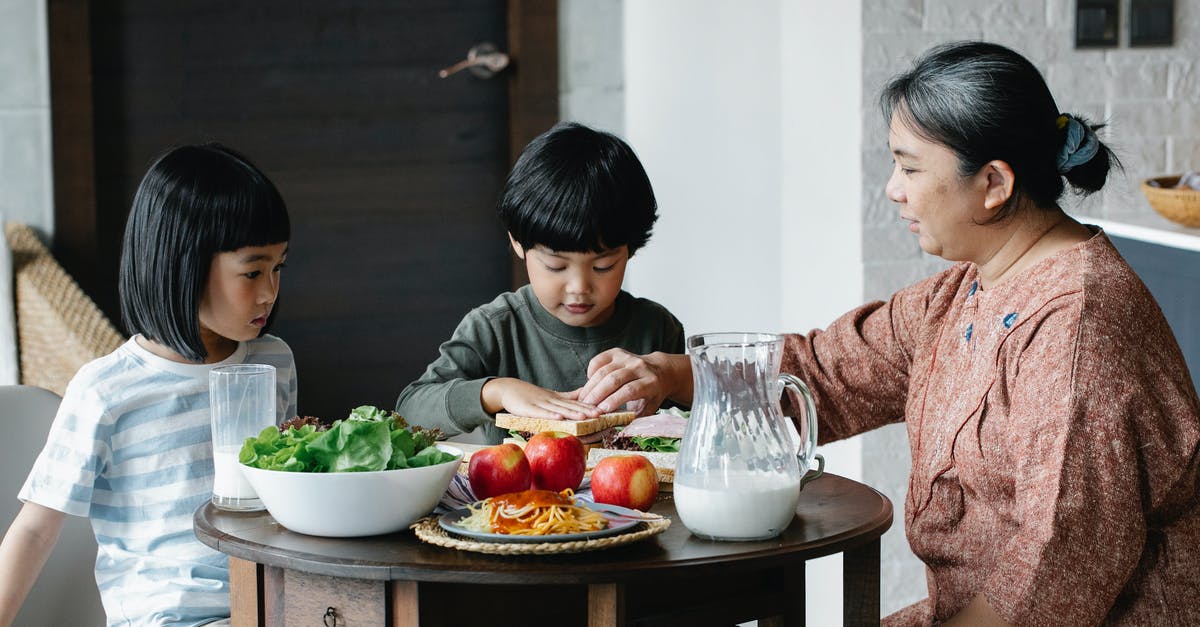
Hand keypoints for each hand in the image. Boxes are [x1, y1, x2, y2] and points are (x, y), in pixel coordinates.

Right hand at [481, 378, 600, 420]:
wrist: (509, 389)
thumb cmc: (531, 395)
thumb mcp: (552, 395)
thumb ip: (568, 396)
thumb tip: (587, 393)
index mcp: (557, 399)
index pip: (576, 403)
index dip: (589, 407)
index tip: (603, 410)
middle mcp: (551, 401)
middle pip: (571, 406)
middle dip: (586, 411)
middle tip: (600, 414)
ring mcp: (540, 404)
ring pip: (559, 409)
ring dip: (572, 413)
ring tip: (585, 417)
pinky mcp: (528, 409)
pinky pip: (540, 413)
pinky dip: (550, 415)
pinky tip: (559, 418)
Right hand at [575, 349, 692, 414]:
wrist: (659, 372)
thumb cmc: (650, 396)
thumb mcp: (647, 409)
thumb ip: (633, 419)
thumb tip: (615, 432)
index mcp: (650, 382)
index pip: (630, 390)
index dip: (614, 400)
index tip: (600, 411)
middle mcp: (639, 367)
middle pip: (614, 379)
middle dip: (597, 395)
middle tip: (585, 408)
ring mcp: (627, 357)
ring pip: (603, 370)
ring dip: (590, 387)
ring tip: (582, 400)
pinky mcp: (616, 352)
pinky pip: (598, 360)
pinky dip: (590, 372)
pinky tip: (589, 385)